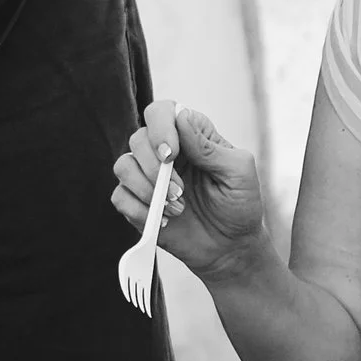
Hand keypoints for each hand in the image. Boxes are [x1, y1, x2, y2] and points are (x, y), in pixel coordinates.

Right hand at [112, 100, 267, 285]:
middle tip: (181, 192)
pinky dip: (139, 209)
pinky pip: (120, 197)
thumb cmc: (240, 205)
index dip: (160, 128)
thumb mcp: (238, 172)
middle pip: (137, 138)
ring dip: (147, 189)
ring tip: (177, 208)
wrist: (231, 247)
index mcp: (190, 136)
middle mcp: (165, 152)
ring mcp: (149, 178)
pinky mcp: (138, 204)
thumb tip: (182, 117)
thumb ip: (209, 146)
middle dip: (155, 168)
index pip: (161, 112)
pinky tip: (163, 220)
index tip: (171, 155)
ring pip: (123, 166)